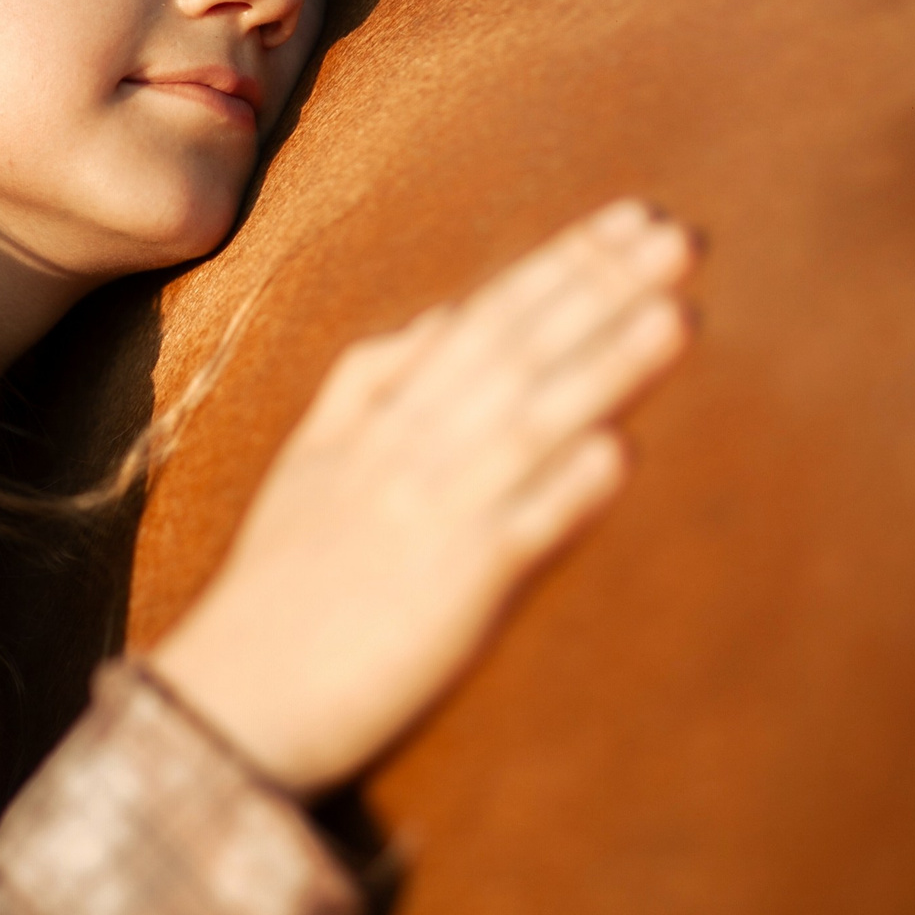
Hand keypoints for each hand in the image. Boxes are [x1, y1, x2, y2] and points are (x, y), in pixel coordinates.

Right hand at [146, 198, 692, 795]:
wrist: (235, 695)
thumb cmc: (281, 582)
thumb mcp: (313, 457)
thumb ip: (372, 377)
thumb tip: (449, 312)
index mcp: (380, 418)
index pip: (483, 320)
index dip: (559, 266)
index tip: (629, 218)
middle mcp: (408, 453)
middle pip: (516, 354)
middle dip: (599, 292)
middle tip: (679, 238)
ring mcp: (431, 517)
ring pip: (529, 425)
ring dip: (605, 367)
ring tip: (676, 313)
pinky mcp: (451, 592)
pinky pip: (517, 533)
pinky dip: (566, 492)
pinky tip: (621, 453)